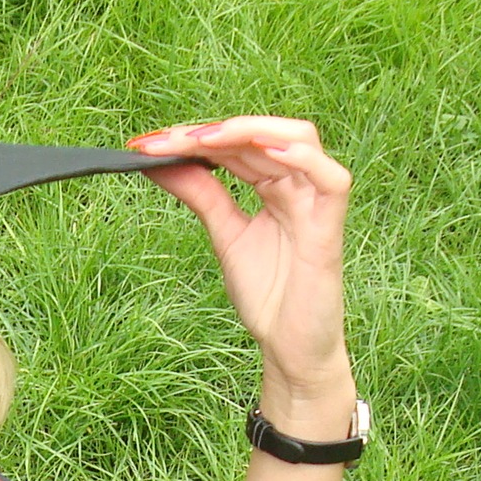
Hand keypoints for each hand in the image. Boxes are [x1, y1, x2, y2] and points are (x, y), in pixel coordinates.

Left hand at [129, 115, 354, 426]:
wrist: (289, 348)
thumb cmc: (268, 295)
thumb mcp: (224, 235)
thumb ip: (200, 195)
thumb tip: (158, 161)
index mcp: (274, 185)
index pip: (237, 145)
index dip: (196, 137)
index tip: (148, 143)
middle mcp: (298, 186)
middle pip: (262, 136)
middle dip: (212, 133)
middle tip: (166, 140)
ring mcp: (317, 203)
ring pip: (299, 141)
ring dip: (250, 132)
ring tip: (206, 139)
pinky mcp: (330, 228)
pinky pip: (331, 180)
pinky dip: (303, 158)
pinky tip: (266, 150)